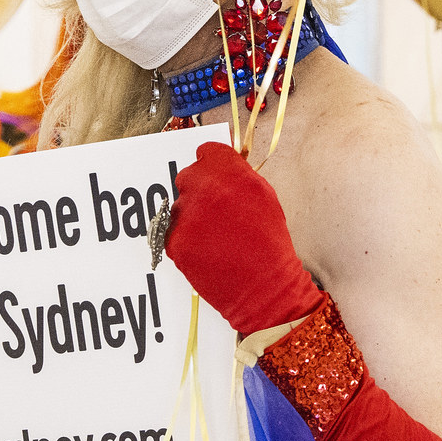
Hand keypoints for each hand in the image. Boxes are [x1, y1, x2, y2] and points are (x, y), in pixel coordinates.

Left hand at [163, 142, 319, 333]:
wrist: (263, 288)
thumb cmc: (270, 243)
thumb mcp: (265, 197)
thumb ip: (239, 174)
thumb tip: (221, 163)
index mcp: (230, 174)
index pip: (207, 152)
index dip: (213, 164)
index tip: (215, 173)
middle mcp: (205, 190)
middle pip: (188, 177)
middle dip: (200, 189)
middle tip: (216, 210)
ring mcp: (186, 217)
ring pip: (179, 206)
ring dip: (191, 215)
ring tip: (215, 235)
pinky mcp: (174, 242)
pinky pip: (172, 230)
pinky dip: (185, 237)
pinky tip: (207, 249)